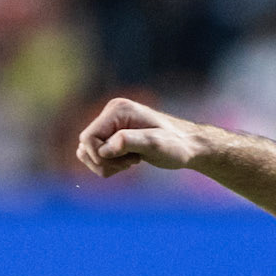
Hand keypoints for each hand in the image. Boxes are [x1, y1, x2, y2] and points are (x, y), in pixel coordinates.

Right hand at [76, 98, 211, 177]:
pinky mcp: (115, 136)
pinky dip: (111, 165)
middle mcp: (111, 114)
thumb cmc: (177, 145)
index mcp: (118, 110)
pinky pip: (99, 155)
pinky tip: (130, 162)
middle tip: (130, 163)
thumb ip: (129, 142)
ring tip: (131, 162)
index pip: (88, 137)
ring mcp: (112, 125)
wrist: (190, 146)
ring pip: (89, 152)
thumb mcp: (156, 144)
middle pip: (85, 146)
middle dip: (104, 162)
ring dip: (107, 164)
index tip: (125, 162)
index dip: (100, 156)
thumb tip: (104, 149)